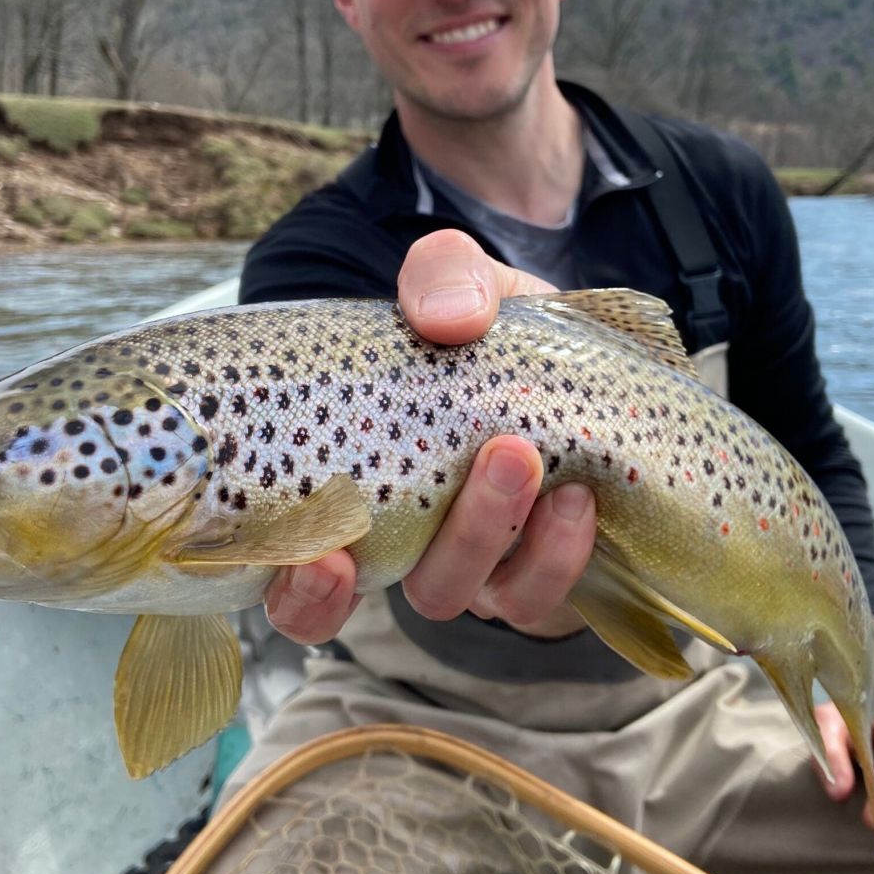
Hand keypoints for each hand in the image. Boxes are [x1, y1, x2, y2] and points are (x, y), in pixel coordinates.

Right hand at [265, 230, 597, 642]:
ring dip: (489, 533)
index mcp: (351, 482)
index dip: (297, 590)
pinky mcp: (533, 572)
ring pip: (456, 593)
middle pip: (377, 591)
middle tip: (490, 457)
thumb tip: (448, 319)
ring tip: (526, 457)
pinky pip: (533, 597)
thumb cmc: (488, 331)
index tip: (321, 558)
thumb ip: (442, 275)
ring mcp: (467, 564)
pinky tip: (578, 497)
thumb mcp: (462, 283)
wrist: (574, 355)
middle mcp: (398, 540)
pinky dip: (556, 553)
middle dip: (418, 547)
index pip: (295, 573)